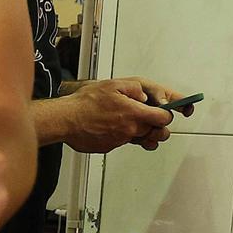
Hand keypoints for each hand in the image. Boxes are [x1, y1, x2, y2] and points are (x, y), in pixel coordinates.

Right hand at [61, 78, 178, 152]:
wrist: (65, 120)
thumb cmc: (85, 103)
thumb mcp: (113, 85)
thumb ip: (135, 88)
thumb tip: (145, 96)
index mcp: (134, 113)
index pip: (163, 119)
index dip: (166, 115)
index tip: (164, 112)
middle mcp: (129, 130)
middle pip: (155, 132)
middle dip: (155, 126)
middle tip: (150, 119)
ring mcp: (119, 140)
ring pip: (139, 139)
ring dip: (139, 132)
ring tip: (130, 123)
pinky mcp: (109, 147)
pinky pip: (121, 142)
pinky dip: (120, 136)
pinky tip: (111, 127)